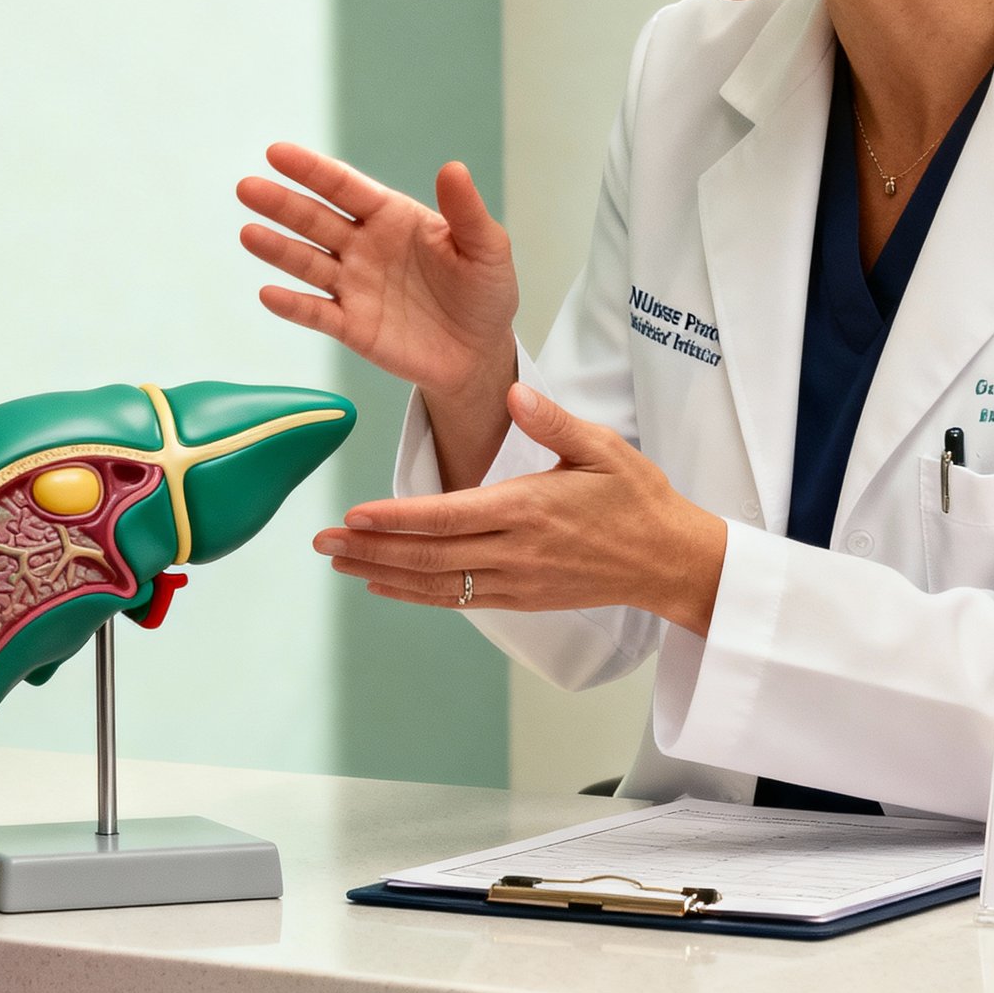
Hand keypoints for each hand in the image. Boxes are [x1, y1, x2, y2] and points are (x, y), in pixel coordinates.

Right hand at [237, 144, 519, 412]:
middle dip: (282, 204)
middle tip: (247, 187)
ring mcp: (354, 286)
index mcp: (392, 218)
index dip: (312, 171)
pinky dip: (293, 306)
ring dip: (278, 249)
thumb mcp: (487, 249)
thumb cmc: (485, 293)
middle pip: (315, 220)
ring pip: (308, 263)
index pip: (345, 188)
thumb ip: (466, 212)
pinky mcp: (352, 327)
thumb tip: (453, 167)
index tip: (277, 153)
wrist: (480, 354)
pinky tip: (269, 294)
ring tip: (248, 233)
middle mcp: (364, 247)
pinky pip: (317, 314)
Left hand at [313, 381, 727, 633]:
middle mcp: (517, 550)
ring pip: (437, 583)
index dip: (397, 518)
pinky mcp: (521, 599)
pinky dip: (416, 595)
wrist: (671, 561)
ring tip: (338, 562)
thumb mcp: (604, 448)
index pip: (449, 516)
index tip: (354, 515)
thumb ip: (554, 421)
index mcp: (530, 508)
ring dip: (383, 573)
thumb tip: (514, 392)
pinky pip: (459, 600)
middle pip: (429, 555)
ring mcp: (517, 581)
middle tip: (322, 541)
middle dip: (371, 548)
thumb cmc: (638, 499)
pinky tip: (383, 584)